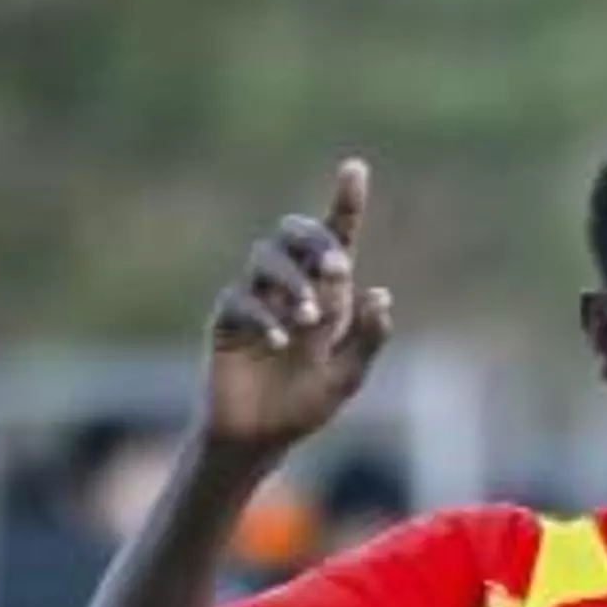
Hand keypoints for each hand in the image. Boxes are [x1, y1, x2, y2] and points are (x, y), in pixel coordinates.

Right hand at [204, 158, 392, 448]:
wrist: (263, 437)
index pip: (335, 236)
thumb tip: (380, 293)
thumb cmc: (308, 402)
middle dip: (315, 241)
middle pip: (293, 232)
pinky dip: (262, 316)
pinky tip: (278, 341)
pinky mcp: (226, 322)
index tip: (355, 168)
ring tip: (309, 319)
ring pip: (263, 258)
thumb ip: (368, 338)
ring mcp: (255, 299)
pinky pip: (239, 301)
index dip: (345, 201)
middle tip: (338, 268)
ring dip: (292, 281)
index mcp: (327, 290)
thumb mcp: (349, 375)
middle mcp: (291, 284)